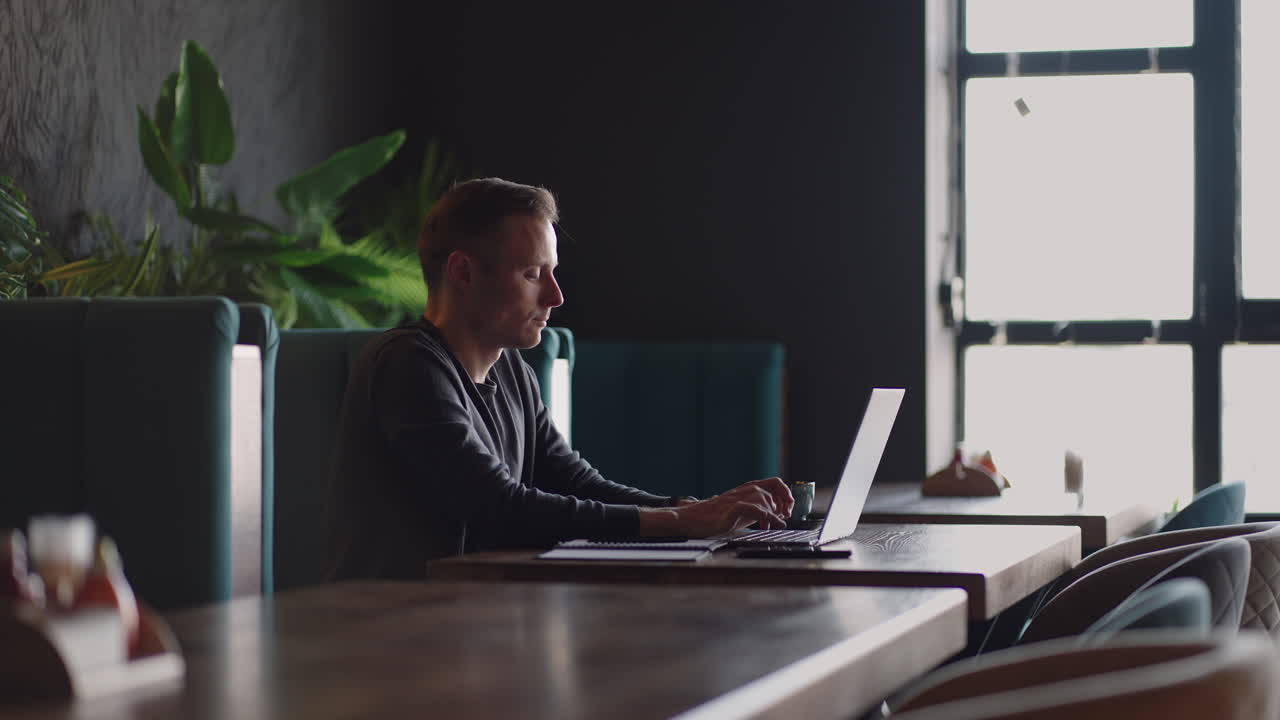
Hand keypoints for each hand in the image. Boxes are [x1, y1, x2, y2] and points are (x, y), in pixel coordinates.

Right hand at [667, 477, 793, 536]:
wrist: (693, 518)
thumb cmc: (716, 516)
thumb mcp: (742, 510)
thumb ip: (759, 508)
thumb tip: (779, 513)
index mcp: (747, 488)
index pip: (775, 483)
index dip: (786, 494)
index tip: (788, 508)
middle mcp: (744, 490)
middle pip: (774, 490)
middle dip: (784, 504)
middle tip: (784, 517)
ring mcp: (737, 498)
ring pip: (765, 499)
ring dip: (774, 514)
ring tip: (770, 526)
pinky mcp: (732, 508)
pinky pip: (755, 509)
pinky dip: (768, 516)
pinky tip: (772, 525)